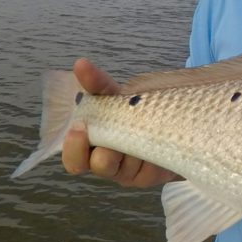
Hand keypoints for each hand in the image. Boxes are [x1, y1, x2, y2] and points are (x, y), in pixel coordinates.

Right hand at [61, 58, 179, 187]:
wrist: (168, 122)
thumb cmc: (133, 110)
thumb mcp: (116, 95)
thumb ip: (98, 84)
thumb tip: (80, 64)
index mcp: (90, 147)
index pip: (73, 160)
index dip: (73, 148)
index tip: (78, 128)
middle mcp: (106, 164)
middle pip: (100, 167)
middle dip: (107, 151)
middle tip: (117, 133)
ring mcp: (128, 173)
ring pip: (127, 167)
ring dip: (134, 146)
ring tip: (145, 127)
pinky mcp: (148, 178)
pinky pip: (147, 170)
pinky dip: (151, 151)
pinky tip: (158, 138)